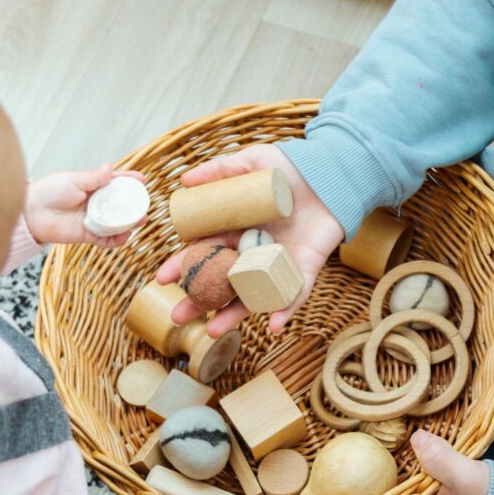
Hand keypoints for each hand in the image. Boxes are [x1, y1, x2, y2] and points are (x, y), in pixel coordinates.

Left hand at [25, 164, 146, 247]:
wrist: (31, 212)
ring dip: (129, 223)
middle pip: (120, 205)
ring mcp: (93, 220)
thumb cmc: (49, 191)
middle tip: (144, 205)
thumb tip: (109, 167)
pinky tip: (125, 236)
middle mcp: (96, 204)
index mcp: (93, 187)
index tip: (142, 179)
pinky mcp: (88, 235)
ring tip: (139, 221)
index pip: (115, 183)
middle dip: (134, 205)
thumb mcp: (73, 180)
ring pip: (117, 223)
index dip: (129, 181)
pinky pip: (106, 240)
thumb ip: (93, 177)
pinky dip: (117, 240)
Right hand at [155, 144, 343, 335]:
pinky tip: (272, 325)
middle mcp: (251, 253)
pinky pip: (293, 294)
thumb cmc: (288, 170)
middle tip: (178, 317)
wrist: (330, 175)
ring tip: (213, 331)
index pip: (203, 253)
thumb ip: (221, 170)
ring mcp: (276, 265)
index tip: (163, 279)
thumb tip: (184, 180)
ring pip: (250, 295)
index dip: (183, 266)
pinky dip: (284, 310)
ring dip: (233, 315)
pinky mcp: (303, 269)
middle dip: (199, 301)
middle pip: (220, 282)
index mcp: (234, 232)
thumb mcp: (253, 163)